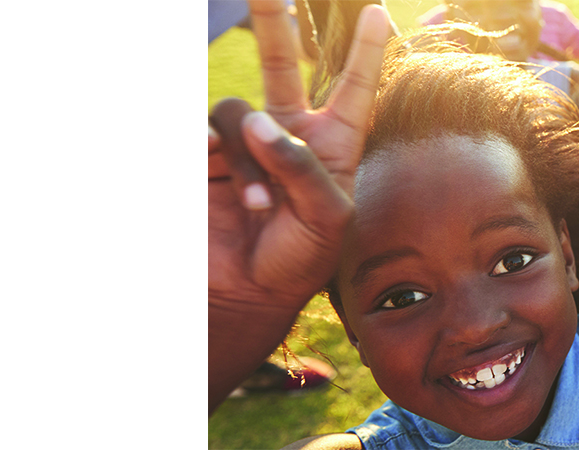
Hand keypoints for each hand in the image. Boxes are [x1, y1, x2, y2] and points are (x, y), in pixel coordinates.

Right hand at [209, 0, 391, 312]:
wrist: (246, 296)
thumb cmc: (298, 260)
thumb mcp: (326, 219)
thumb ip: (301, 166)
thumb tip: (259, 122)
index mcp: (331, 144)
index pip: (353, 88)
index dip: (365, 51)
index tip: (377, 12)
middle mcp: (286, 134)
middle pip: (279, 64)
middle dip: (273, 21)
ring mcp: (242, 143)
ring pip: (236, 113)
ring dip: (247, 159)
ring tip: (257, 206)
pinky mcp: (204, 159)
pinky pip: (202, 136)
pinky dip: (215, 161)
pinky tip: (227, 195)